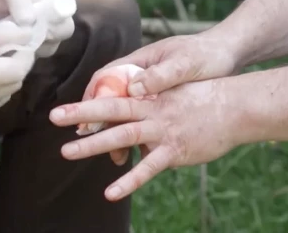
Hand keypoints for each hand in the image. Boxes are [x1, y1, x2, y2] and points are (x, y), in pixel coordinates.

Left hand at [0, 0, 74, 56]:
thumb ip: (20, 0)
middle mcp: (41, 27)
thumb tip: (30, 23)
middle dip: (35, 43)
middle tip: (14, 33)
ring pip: (32, 56)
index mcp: (49, 9)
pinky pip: (12, 60)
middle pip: (52, 46)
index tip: (38, 26)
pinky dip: (3, 56)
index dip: (56, 31)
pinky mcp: (8, 49)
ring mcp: (25, 40)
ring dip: (18, 51)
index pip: (66, 27)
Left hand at [49, 79, 239, 200]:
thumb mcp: (170, 93)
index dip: (86, 103)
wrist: (234, 107)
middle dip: (82, 116)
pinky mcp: (174, 152)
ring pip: (122, 136)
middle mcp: (150, 111)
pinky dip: (129, 181)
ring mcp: (161, 131)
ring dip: (94, 145)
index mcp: (148, 97)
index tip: (63, 108)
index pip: (111, 97)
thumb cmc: (201, 99)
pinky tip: (110, 192)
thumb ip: (147, 103)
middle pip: (111, 111)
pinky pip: (148, 168)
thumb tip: (128, 113)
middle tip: (53, 118)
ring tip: (68, 151)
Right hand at [81, 33, 237, 164]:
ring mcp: (151, 94)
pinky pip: (144, 123)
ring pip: (126, 116)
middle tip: (92, 143)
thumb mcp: (185, 63)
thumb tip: (133, 89)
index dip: (91, 97)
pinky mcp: (164, 107)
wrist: (227, 56)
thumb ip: (161, 74)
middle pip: (111, 101)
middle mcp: (140, 80)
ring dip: (118, 135)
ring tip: (118, 158)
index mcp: (139, 64)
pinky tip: (141, 154)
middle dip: (99, 122)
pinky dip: (140, 139)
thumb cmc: (204, 55)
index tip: (85, 117)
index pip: (104, 78)